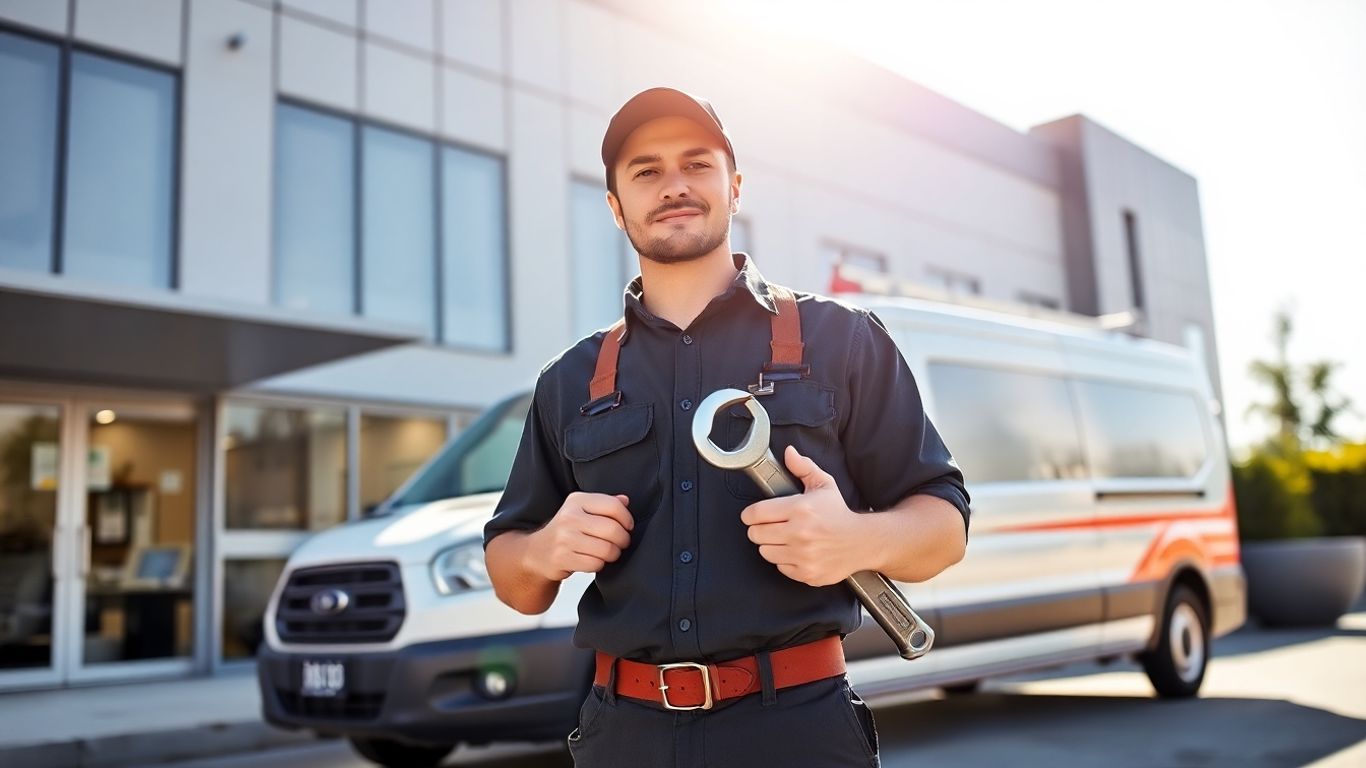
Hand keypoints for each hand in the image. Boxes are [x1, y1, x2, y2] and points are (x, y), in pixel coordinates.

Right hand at [527, 492, 633, 581]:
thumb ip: (604, 504)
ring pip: (607, 549)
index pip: (613, 506)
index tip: (627, 526)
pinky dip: (599, 564)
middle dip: (623, 540)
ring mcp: (564, 538)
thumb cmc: (566, 531)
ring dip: (613, 554)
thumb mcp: (582, 511)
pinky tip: (593, 560)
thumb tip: (625, 501)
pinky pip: (595, 564)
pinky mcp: (562, 558)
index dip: (627, 518)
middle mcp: (569, 516)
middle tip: (620, 543)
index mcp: (576, 500)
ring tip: (607, 552)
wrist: (537, 552)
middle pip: (613, 529)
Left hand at [740, 446, 867, 586]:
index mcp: (800, 509)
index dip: (750, 514)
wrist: (862, 542)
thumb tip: (789, 453)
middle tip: (770, 526)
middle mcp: (800, 533)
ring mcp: (803, 555)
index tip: (753, 515)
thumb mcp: (823, 484)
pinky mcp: (806, 572)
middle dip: (759, 529)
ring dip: (771, 545)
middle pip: (755, 534)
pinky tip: (796, 551)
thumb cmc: (839, 514)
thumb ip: (803, 467)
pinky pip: (780, 567)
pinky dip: (785, 561)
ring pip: (765, 552)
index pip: (755, 513)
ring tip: (785, 538)